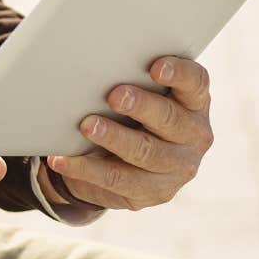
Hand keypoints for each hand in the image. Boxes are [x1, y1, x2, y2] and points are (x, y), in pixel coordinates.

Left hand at [45, 56, 213, 211]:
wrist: (129, 162)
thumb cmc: (135, 114)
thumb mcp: (143, 95)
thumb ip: (133, 80)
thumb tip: (96, 66)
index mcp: (195, 103)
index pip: (195, 83)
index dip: (179, 74)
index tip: (156, 67)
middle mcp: (194, 135)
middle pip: (170, 118)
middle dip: (141, 106)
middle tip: (115, 96)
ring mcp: (178, 167)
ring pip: (145, 152)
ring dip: (115, 138)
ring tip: (87, 126)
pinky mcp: (153, 192)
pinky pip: (117, 180)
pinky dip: (86, 168)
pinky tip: (63, 159)